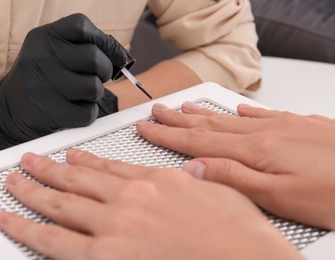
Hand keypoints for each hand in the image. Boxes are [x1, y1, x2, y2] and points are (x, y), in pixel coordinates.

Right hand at [0, 13, 131, 158]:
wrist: (8, 108)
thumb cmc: (42, 77)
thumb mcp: (53, 51)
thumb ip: (84, 46)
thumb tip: (121, 55)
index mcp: (43, 37)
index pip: (82, 26)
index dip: (104, 41)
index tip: (110, 54)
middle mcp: (39, 58)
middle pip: (94, 59)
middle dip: (104, 71)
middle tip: (96, 77)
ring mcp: (41, 86)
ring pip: (94, 87)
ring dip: (96, 93)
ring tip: (83, 94)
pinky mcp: (47, 113)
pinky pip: (88, 113)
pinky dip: (88, 113)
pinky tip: (76, 109)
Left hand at [0, 149, 299, 258]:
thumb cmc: (240, 236)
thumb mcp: (222, 194)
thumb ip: (198, 180)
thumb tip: (192, 170)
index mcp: (156, 181)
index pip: (110, 166)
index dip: (85, 160)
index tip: (70, 156)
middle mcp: (131, 200)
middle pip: (77, 179)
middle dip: (47, 170)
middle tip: (28, 163)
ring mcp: (115, 228)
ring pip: (60, 205)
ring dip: (31, 193)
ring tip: (12, 185)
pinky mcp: (107, 259)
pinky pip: (57, 245)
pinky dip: (31, 233)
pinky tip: (15, 224)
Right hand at [137, 102, 334, 228]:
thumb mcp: (280, 198)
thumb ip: (235, 179)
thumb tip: (196, 168)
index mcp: (254, 151)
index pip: (197, 140)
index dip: (168, 134)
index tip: (148, 127)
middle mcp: (264, 133)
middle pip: (210, 124)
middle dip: (178, 118)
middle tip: (158, 111)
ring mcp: (283, 126)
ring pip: (232, 118)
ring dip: (204, 113)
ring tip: (185, 107)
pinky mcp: (301, 125)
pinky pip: (262, 115)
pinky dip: (243, 113)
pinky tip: (237, 111)